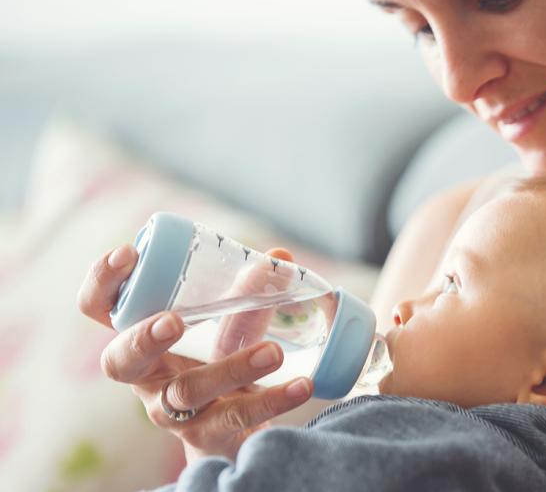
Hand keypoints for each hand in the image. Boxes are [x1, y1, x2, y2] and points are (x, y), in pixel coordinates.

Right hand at [77, 244, 312, 460]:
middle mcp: (146, 377)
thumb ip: (245, 295)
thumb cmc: (217, 363)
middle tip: (173, 321)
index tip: (127, 255)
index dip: (102, 283)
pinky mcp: (209, 434)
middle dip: (143, 339)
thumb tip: (280, 258)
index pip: (100, 310)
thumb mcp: (223, 327)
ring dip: (232, 367)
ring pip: (190, 391)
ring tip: (274, 352)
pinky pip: (237, 418)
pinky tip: (302, 384)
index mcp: (140, 338)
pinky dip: (273, 400)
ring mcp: (173, 411)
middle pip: (123, 362)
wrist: (231, 431)